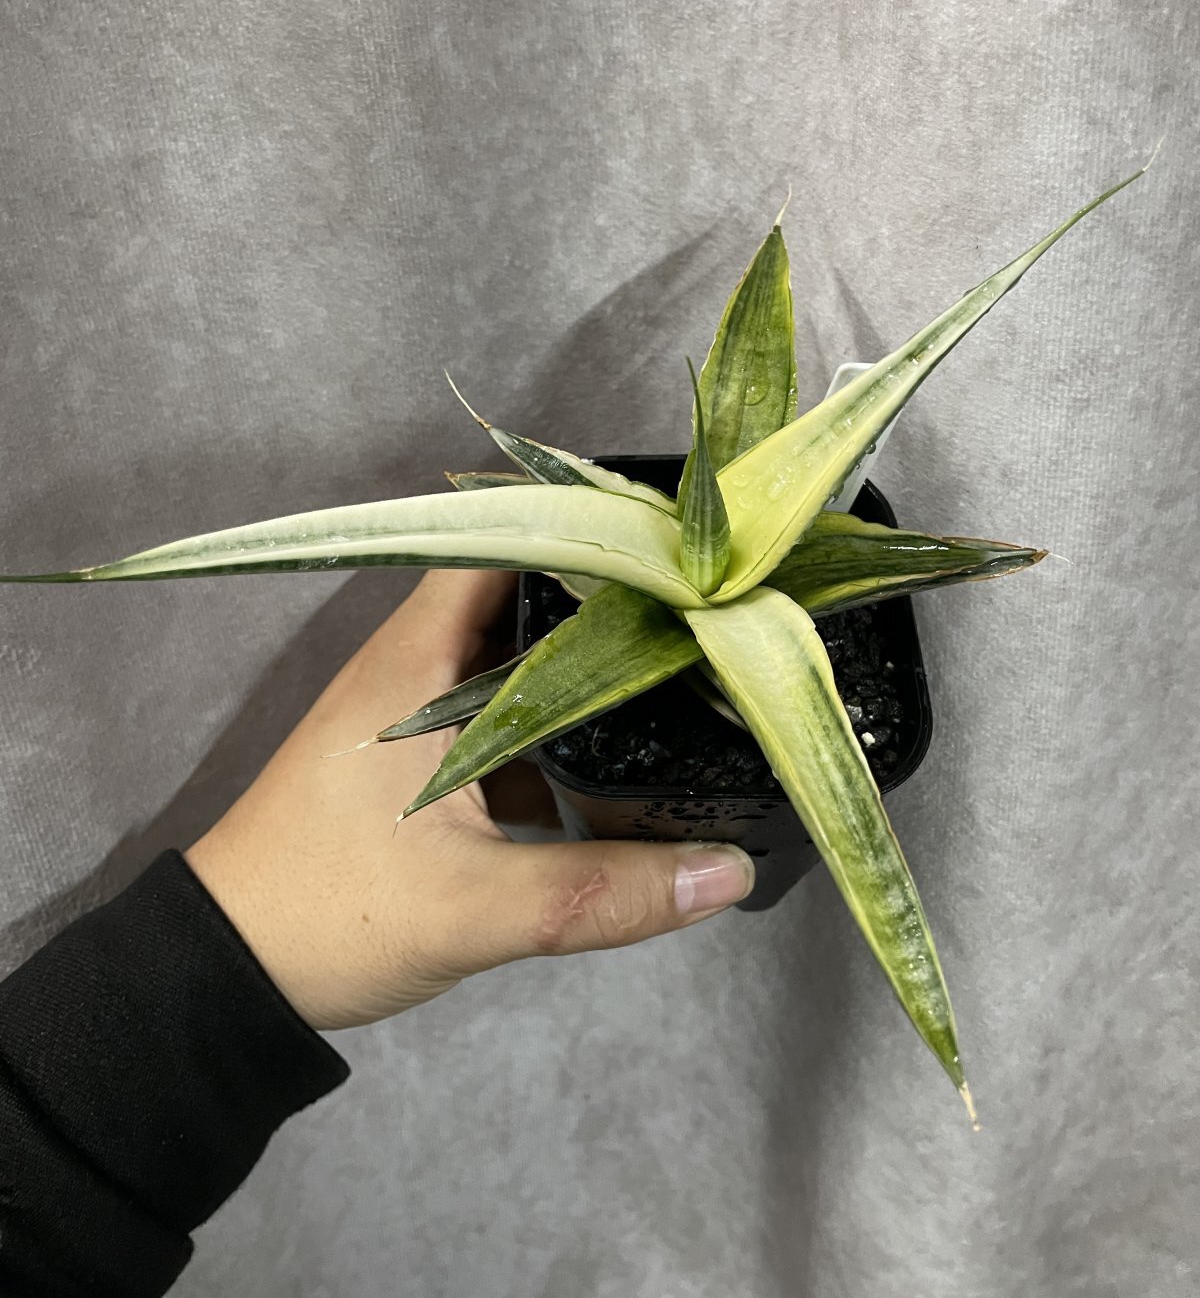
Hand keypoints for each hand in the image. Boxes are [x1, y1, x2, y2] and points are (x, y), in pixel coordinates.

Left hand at [185, 569, 755, 1029]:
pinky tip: (619, 754)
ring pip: (515, 659)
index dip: (584, 529)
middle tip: (700, 610)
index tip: (673, 547)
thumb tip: (729, 873)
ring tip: (682, 668)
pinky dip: (556, 723)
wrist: (228, 976)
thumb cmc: (327, 914)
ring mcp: (414, 714)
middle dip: (607, 598)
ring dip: (584, 663)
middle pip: (523, 595)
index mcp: (414, 662)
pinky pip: (502, 716)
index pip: (502, 543)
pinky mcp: (417, 761)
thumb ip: (601, 892)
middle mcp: (414, 667)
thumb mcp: (474, 908)